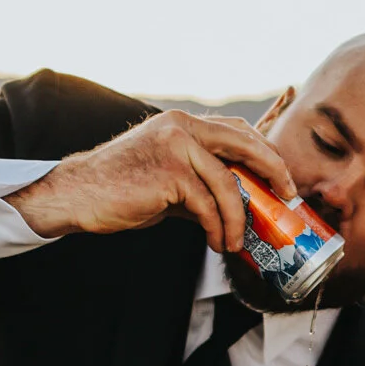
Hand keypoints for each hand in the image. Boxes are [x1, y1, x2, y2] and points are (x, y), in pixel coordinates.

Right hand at [5, 110, 296, 250]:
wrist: (78, 195)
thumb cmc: (122, 189)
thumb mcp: (168, 178)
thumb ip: (201, 180)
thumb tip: (240, 202)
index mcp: (182, 123)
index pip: (237, 129)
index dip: (266, 147)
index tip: (284, 171)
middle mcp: (181, 126)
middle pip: (245, 144)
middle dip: (274, 172)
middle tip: (286, 198)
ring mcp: (175, 146)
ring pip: (228, 183)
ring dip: (239, 218)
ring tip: (236, 241)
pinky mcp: (169, 173)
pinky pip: (208, 205)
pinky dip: (217, 228)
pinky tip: (216, 242)